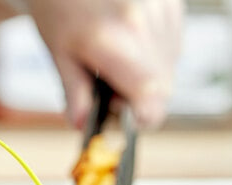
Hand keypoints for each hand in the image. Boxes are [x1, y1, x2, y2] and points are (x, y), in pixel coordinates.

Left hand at [28, 0, 183, 128]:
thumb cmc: (59, 5)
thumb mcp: (59, 54)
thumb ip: (75, 93)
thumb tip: (83, 126)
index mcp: (116, 40)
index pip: (151, 97)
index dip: (141, 118)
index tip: (123, 121)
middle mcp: (147, 23)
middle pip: (163, 88)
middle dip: (138, 99)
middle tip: (108, 90)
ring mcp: (164, 9)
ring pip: (170, 68)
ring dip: (146, 77)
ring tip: (115, 62)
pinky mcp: (172, 2)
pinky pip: (172, 45)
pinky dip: (152, 55)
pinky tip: (128, 43)